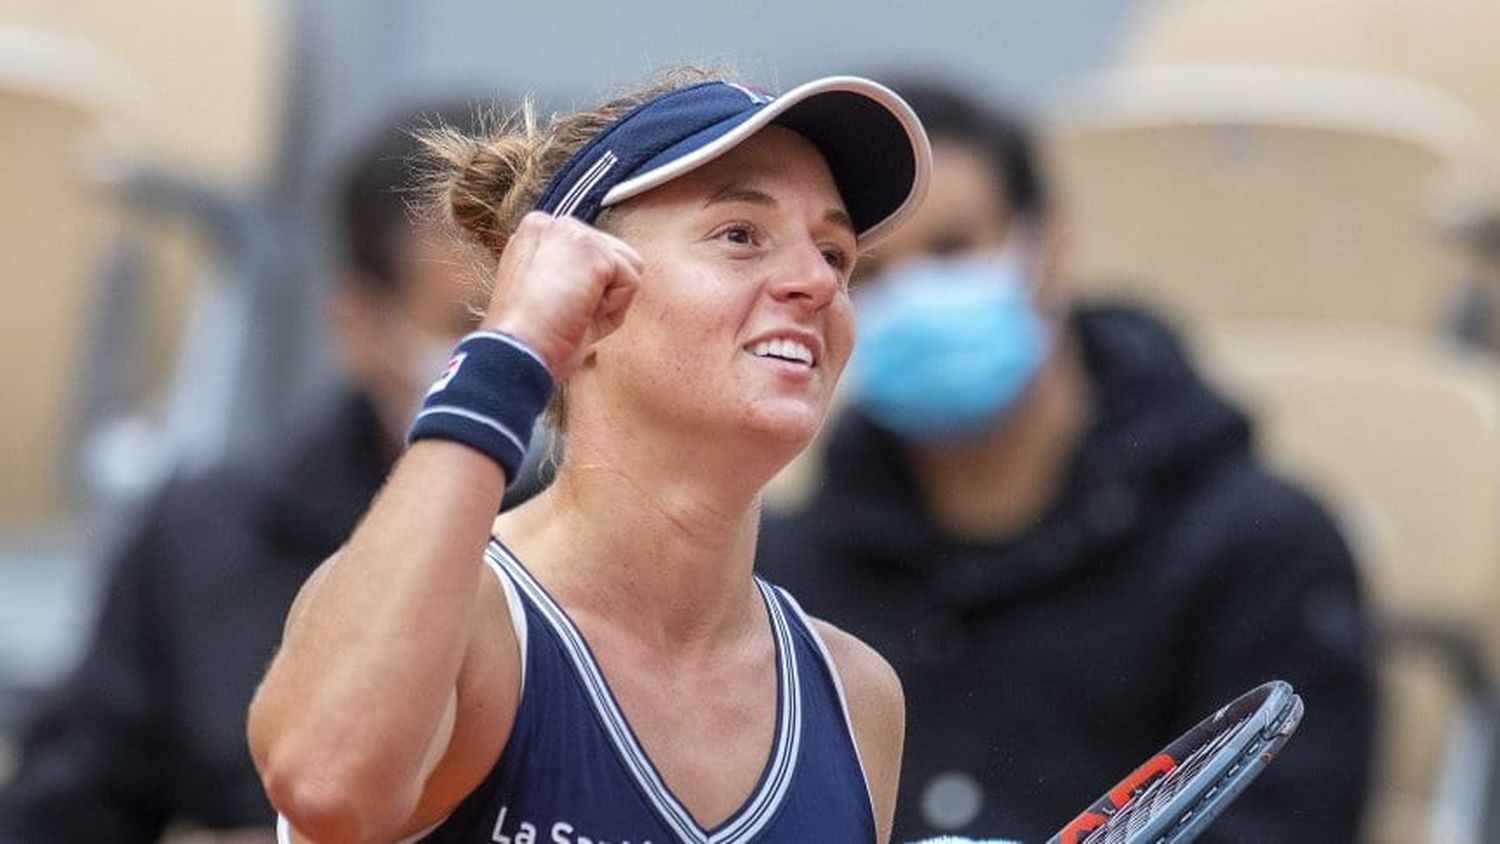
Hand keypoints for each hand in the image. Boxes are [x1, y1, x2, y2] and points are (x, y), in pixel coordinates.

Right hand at [482, 211, 642, 378]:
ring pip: (627, 266)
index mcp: (537, 233)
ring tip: (572, 311)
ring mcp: (573, 232)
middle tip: (565, 313)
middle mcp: (553, 223)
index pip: (593, 253)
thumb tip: (610, 274)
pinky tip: (580, 312)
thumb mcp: (545, 292)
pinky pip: (632, 282)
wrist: (517, 350)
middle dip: (600, 293)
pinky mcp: (592, 249)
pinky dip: (615, 309)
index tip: (555, 308)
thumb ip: (572, 271)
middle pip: (615, 256)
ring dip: (609, 300)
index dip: (586, 290)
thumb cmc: (530, 337)